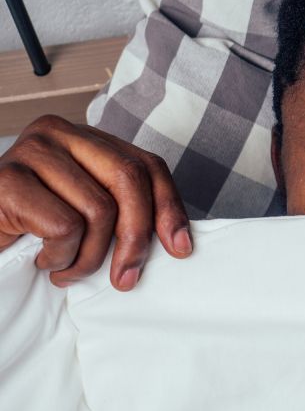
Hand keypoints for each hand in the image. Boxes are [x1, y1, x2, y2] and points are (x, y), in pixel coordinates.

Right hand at [0, 115, 190, 290]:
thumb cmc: (33, 231)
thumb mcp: (88, 213)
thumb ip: (125, 210)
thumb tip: (180, 241)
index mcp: (87, 136)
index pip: (148, 165)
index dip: (170, 208)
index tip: (180, 248)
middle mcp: (60, 132)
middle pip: (129, 180)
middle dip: (136, 237)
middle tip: (126, 278)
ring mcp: (31, 150)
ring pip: (98, 209)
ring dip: (89, 257)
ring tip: (68, 269)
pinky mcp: (6, 180)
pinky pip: (63, 226)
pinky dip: (60, 257)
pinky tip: (42, 261)